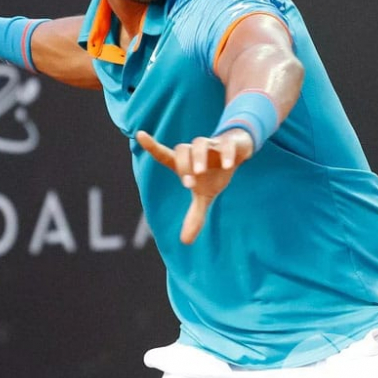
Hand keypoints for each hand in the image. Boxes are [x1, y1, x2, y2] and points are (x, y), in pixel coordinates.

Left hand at [135, 128, 253, 243]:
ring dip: (198, 157)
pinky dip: (226, 154)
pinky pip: (226, 145)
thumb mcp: (205, 195)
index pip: (165, 154)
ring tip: (200, 174)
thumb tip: (185, 242)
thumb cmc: (214, 173)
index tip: (139, 134)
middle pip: (182, 150)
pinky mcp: (229, 143)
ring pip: (200, 144)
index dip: (152, 145)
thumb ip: (195, 216)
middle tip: (189, 185)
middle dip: (184, 166)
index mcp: (185, 163)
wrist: (238, 153)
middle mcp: (195, 152)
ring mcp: (212, 146)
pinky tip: (228, 167)